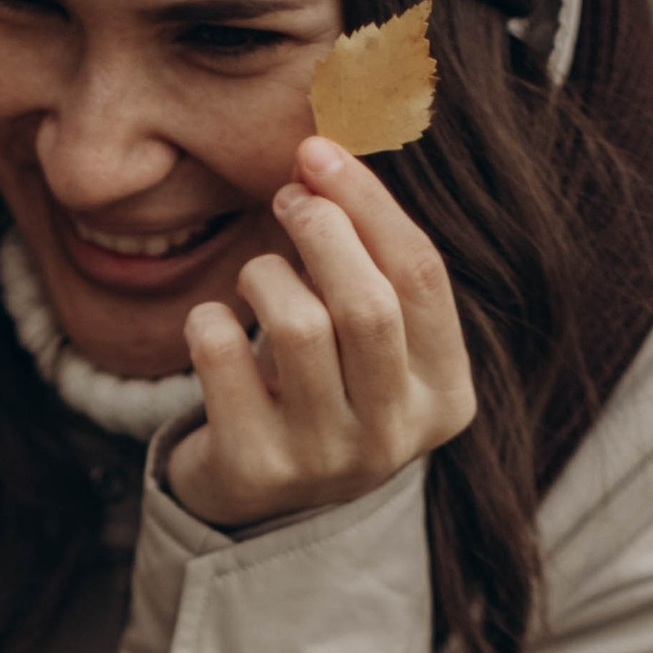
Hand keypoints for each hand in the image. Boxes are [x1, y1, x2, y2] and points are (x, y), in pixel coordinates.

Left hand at [164, 140, 475, 533]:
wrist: (256, 500)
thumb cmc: (322, 387)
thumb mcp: (368, 335)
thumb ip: (367, 257)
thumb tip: (321, 152)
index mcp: (445, 396)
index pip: (421, 275)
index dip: (369, 200)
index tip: (319, 152)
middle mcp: (394, 437)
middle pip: (366, 302)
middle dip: (320, 229)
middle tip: (287, 199)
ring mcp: (324, 461)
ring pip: (297, 326)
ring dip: (265, 274)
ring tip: (256, 274)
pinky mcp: (253, 470)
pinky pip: (222, 356)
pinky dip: (207, 318)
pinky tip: (211, 323)